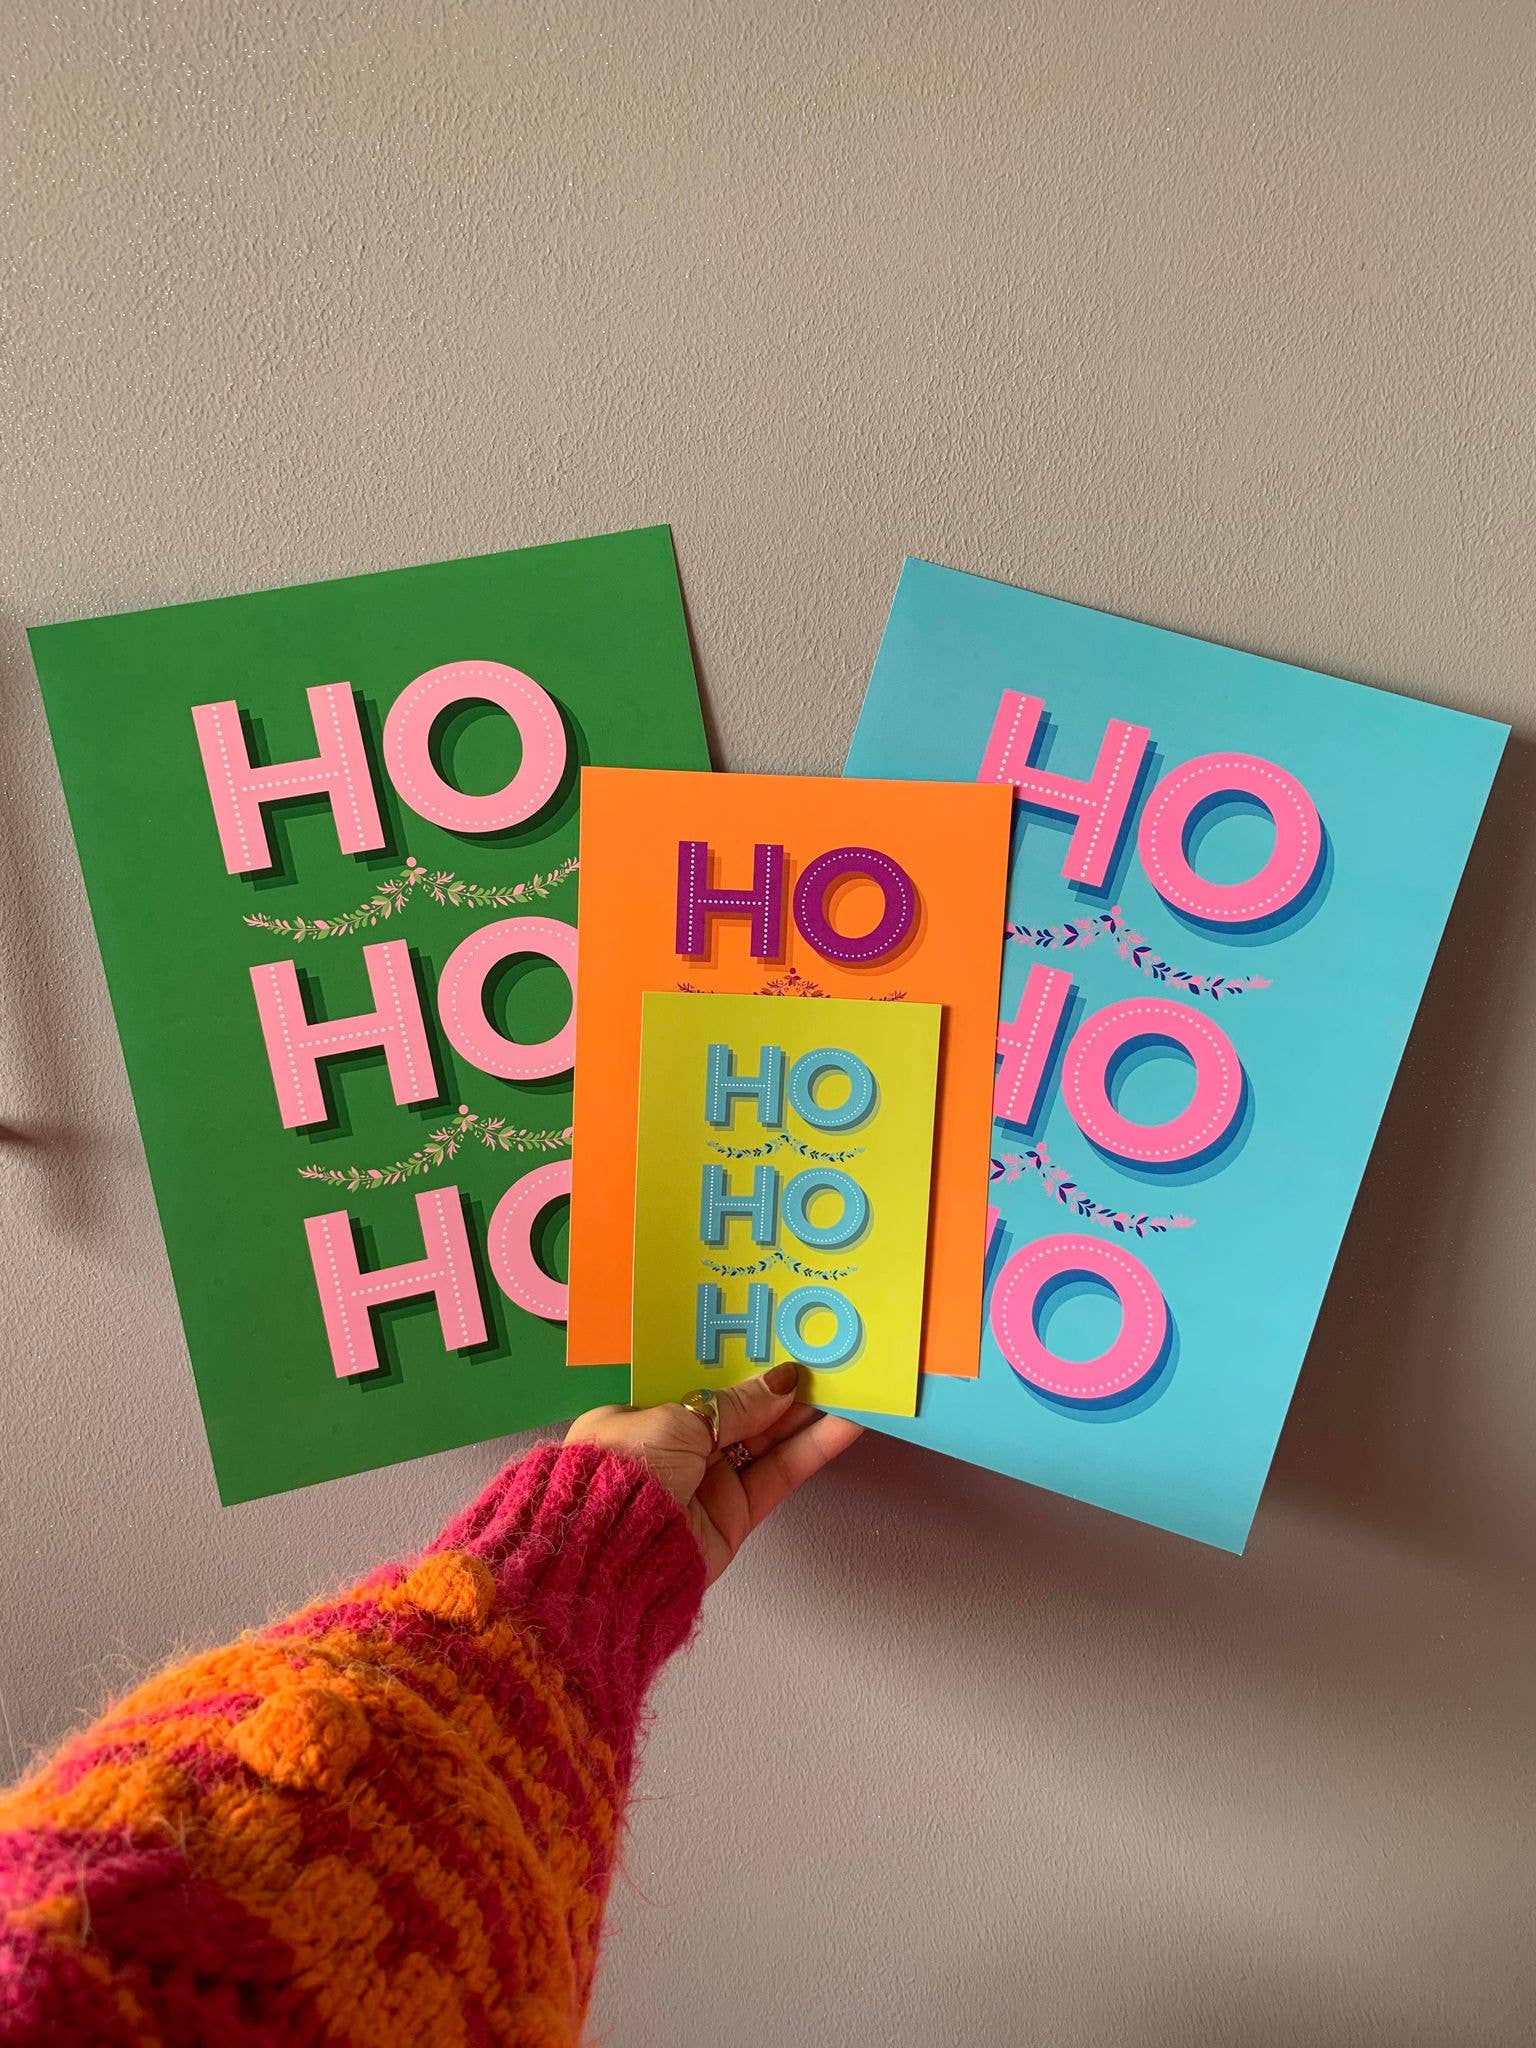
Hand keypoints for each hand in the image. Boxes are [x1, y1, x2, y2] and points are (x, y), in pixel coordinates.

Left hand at [564, 1362, 862, 1583]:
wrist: (614, 1551)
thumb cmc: (628, 1469)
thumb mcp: (679, 1419)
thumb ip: (737, 1404)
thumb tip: (783, 1380)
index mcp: (646, 1416)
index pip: (701, 1384)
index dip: (740, 1363)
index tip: (779, 1339)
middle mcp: (677, 1449)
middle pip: (742, 1411)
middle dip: (783, 1385)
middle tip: (828, 1355)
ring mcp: (709, 1483)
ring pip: (769, 1440)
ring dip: (809, 1413)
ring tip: (850, 1380)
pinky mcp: (737, 1515)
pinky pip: (781, 1474)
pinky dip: (814, 1449)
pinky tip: (846, 1424)